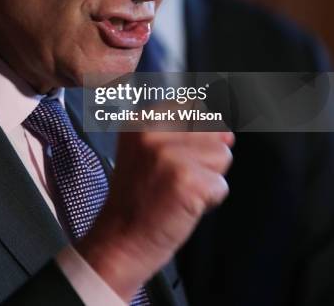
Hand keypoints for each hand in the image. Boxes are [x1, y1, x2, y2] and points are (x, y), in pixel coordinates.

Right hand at [77, 130, 233, 300]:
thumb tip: (227, 130)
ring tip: (179, 191)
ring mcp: (170, 155)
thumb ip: (182, 131)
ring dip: (208, 178)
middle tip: (177, 178)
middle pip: (212, 130)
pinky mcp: (187, 181)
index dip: (199, 132)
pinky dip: (210, 201)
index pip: (193, 106)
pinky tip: (183, 206)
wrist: (120, 240)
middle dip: (205, 157)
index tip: (183, 153)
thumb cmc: (137, 199)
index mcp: (140, 120)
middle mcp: (153, 132)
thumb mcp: (147, 151)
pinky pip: (221, 185)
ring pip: (222, 155)